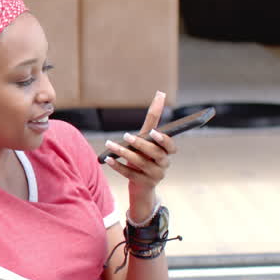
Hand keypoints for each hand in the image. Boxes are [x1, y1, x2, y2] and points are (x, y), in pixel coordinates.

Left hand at [102, 91, 176, 221]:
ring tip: (110, 144)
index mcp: (167, 153)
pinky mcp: (143, 184)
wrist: (141, 186)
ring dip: (124, 153)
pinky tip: (108, 159)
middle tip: (126, 136)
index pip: (170, 146)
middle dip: (141, 144)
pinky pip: (130, 174)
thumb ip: (152, 121)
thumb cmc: (144, 156)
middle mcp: (164, 164)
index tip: (153, 132)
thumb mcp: (146, 140)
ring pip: (140, 163)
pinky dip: (118, 166)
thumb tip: (160, 94)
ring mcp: (155, 176)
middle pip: (155, 154)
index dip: (163, 140)